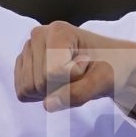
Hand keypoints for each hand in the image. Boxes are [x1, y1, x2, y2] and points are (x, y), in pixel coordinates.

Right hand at [15, 22, 135, 129]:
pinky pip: (23, 92)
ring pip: (28, 88)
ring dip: (52, 91)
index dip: (73, 78)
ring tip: (69, 77)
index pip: (53, 73)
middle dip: (61, 87)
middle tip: (80, 74)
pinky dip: (42, 94)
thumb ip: (79, 93)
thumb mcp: (105, 80)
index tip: (88, 64)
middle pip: (38, 82)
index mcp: (58, 31)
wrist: (113, 65)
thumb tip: (48, 105)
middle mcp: (38, 35)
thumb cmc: (112, 67)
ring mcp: (28, 50)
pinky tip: (57, 81)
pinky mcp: (23, 65)